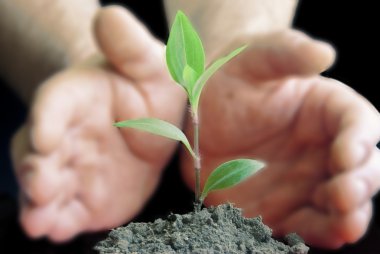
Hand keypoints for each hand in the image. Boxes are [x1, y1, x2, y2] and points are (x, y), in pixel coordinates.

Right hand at [11, 6, 185, 241]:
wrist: (150, 123)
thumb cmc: (149, 89)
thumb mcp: (152, 65)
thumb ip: (131, 46)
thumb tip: (108, 16)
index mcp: (78, 95)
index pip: (54, 101)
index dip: (47, 118)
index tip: (46, 137)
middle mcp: (66, 133)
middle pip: (40, 151)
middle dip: (36, 170)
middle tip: (40, 188)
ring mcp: (73, 166)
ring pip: (47, 186)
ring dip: (39, 204)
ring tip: (39, 222)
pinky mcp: (85, 195)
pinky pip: (68, 210)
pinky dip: (60, 222)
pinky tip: (59, 231)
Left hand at [180, 30, 379, 247]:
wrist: (201, 110)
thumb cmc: (231, 77)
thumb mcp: (255, 57)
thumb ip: (287, 52)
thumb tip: (324, 54)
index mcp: (328, 110)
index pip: (360, 124)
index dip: (360, 140)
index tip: (346, 152)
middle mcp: (324, 149)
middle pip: (362, 170)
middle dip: (359, 184)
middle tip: (343, 193)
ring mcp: (304, 181)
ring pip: (340, 205)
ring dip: (346, 217)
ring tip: (343, 224)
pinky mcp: (281, 206)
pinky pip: (304, 224)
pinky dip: (316, 233)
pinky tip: (321, 236)